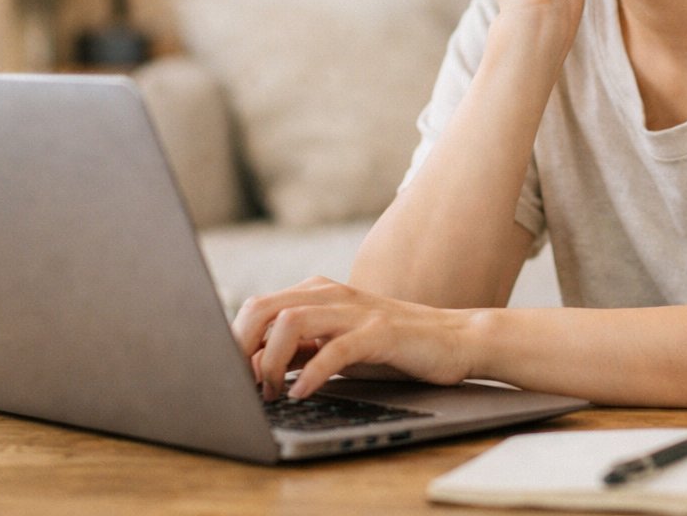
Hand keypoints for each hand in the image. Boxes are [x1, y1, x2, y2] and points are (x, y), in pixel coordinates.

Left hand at [230, 276, 476, 400]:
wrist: (455, 338)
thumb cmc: (393, 347)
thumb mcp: (337, 344)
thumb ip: (300, 349)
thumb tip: (251, 367)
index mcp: (317, 294)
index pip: (256, 308)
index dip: (234, 343)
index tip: (231, 377)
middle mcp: (332, 294)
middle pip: (262, 308)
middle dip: (241, 349)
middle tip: (245, 387)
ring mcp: (356, 311)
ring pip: (290, 322)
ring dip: (270, 362)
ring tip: (272, 392)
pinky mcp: (380, 332)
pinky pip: (334, 348)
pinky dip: (310, 372)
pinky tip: (302, 392)